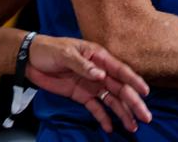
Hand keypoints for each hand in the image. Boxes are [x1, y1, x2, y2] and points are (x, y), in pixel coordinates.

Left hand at [26, 34, 151, 133]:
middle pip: (120, 88)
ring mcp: (91, 84)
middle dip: (133, 102)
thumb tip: (101, 75)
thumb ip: (83, 65)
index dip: (134, 80)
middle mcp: (99, 71)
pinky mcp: (82, 95)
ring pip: (111, 100)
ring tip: (133, 127)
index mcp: (97, 56)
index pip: (119, 69)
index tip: (146, 92)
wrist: (32, 59)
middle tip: (146, 117)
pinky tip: (110, 128)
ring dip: (123, 112)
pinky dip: (103, 117)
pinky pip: (96, 108)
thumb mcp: (65, 54)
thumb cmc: (50, 50)